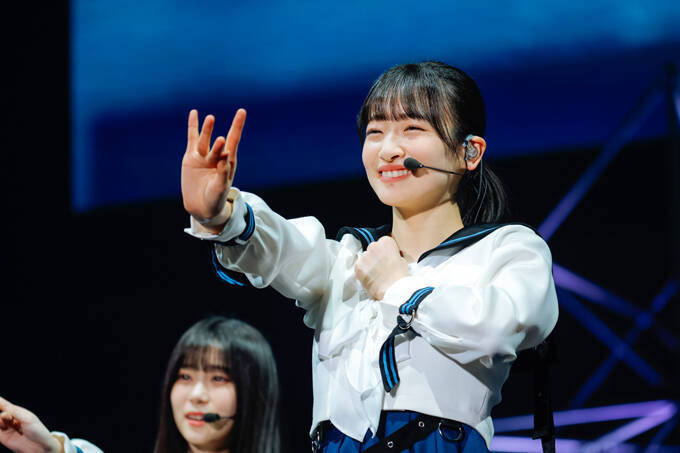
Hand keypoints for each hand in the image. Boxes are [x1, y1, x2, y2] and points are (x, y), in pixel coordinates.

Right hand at [0, 396, 61, 452]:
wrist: (40, 447)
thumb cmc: (38, 431)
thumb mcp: (28, 419)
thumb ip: (15, 413)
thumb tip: (3, 412)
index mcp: (18, 412)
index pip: (5, 405)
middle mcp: (11, 420)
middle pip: (0, 415)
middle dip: (2, 416)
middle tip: (7, 418)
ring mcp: (7, 429)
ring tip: (5, 426)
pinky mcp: (3, 438)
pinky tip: (0, 428)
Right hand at [181, 108, 246, 231]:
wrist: (201, 207)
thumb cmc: (216, 199)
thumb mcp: (220, 188)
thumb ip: (223, 173)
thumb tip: (225, 156)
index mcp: (228, 162)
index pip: (234, 141)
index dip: (237, 126)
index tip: (241, 111)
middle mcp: (217, 156)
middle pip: (221, 142)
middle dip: (220, 136)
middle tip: (223, 136)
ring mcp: (203, 156)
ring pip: (205, 139)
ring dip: (207, 130)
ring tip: (210, 119)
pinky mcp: (191, 157)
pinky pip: (192, 139)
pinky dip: (193, 127)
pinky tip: (194, 113)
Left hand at [355, 236, 409, 299]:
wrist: (393, 289)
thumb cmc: (399, 277)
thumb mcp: (402, 260)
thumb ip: (393, 254)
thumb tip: (389, 257)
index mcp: (386, 242)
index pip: (382, 243)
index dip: (385, 252)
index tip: (386, 257)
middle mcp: (374, 246)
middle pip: (372, 249)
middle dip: (375, 256)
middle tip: (380, 267)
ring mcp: (365, 256)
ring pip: (365, 258)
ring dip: (368, 264)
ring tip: (376, 274)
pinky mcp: (358, 267)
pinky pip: (359, 267)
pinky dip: (363, 272)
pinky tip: (371, 278)